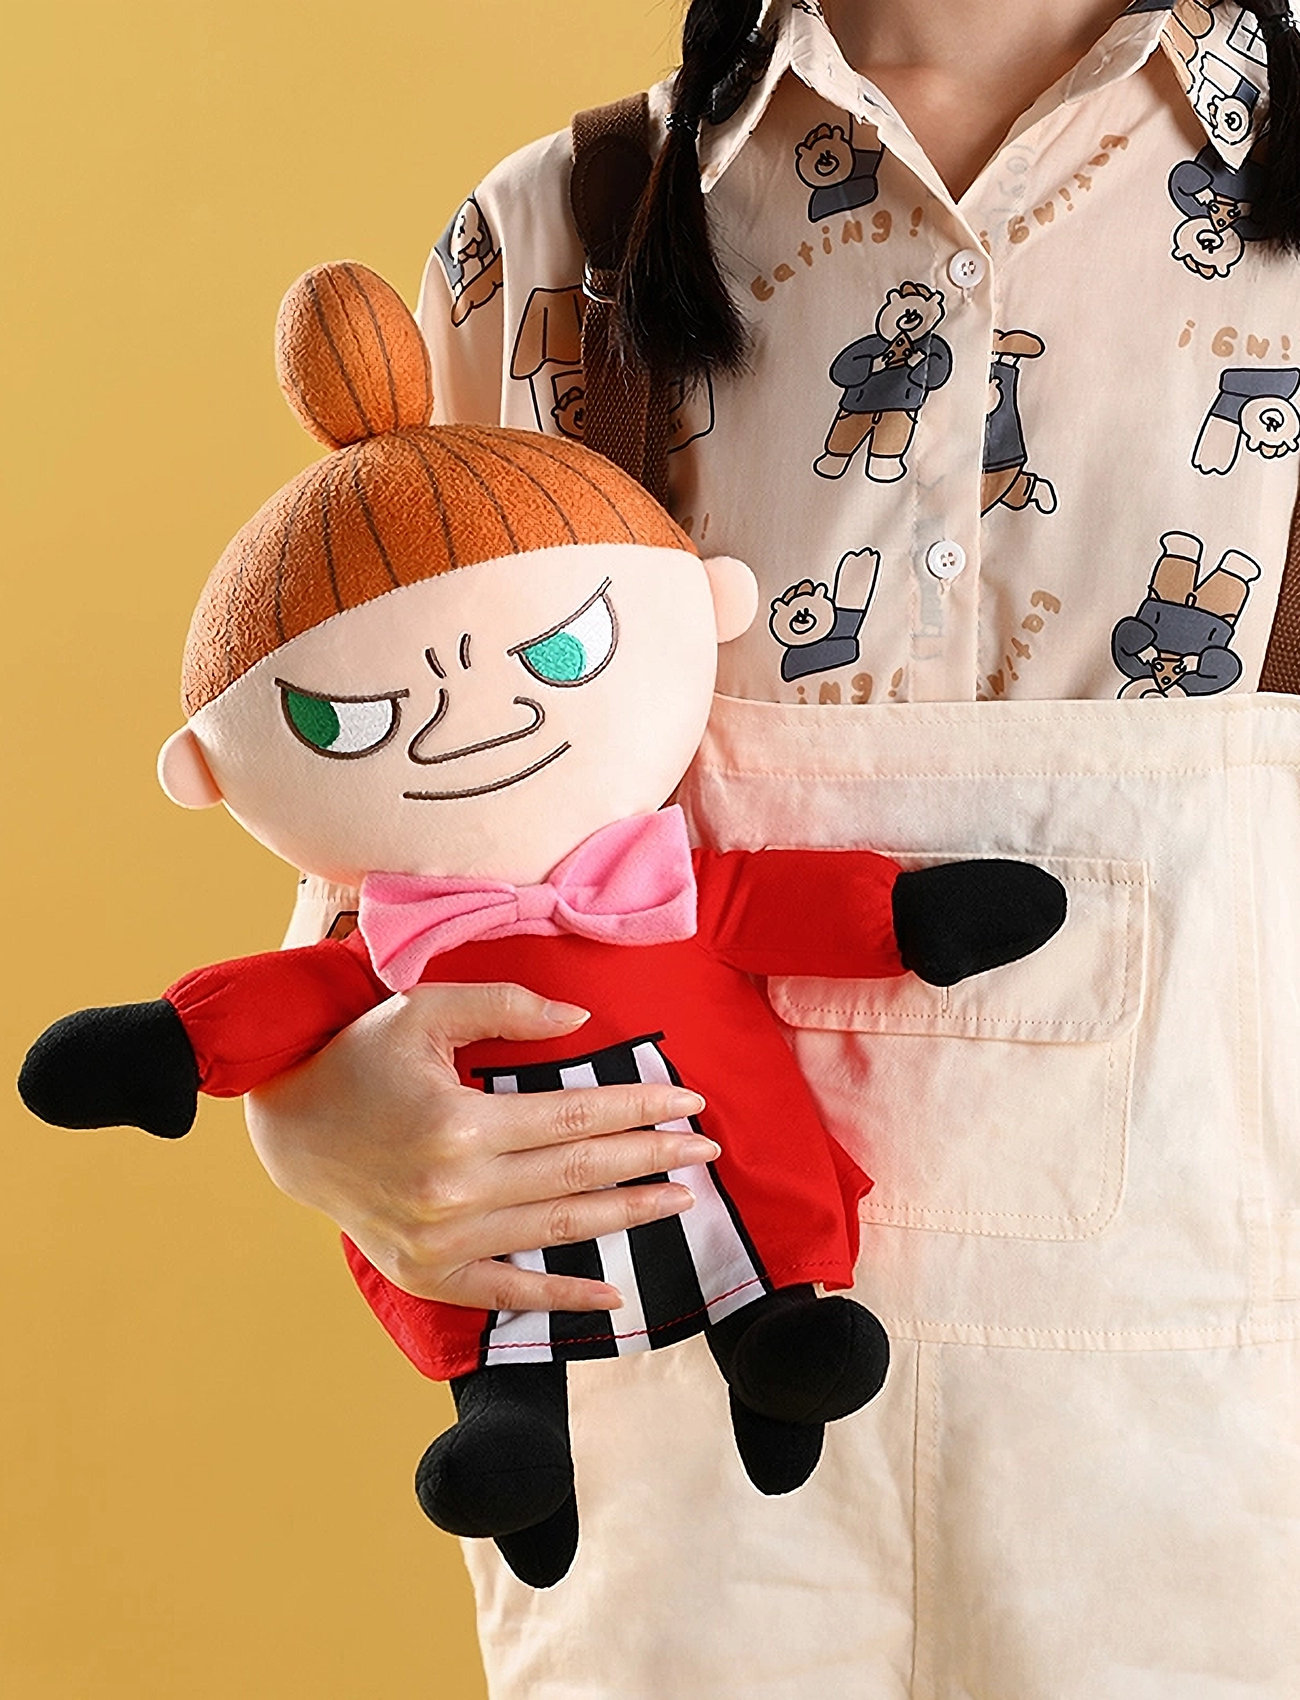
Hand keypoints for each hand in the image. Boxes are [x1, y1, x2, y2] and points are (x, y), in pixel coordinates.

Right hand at [244, 981, 716, 1313]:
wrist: (290, 1130)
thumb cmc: (359, 1060)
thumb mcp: (424, 1012)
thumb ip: (505, 1008)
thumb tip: (581, 1019)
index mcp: (458, 1124)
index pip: (576, 1116)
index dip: (639, 1107)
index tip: (690, 1102)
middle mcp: (455, 1191)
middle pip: (580, 1173)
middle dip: (652, 1158)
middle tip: (706, 1149)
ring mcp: (442, 1243)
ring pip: (559, 1229)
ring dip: (628, 1215)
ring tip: (680, 1199)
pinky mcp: (429, 1275)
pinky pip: (510, 1294)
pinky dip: (563, 1298)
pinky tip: (613, 1295)